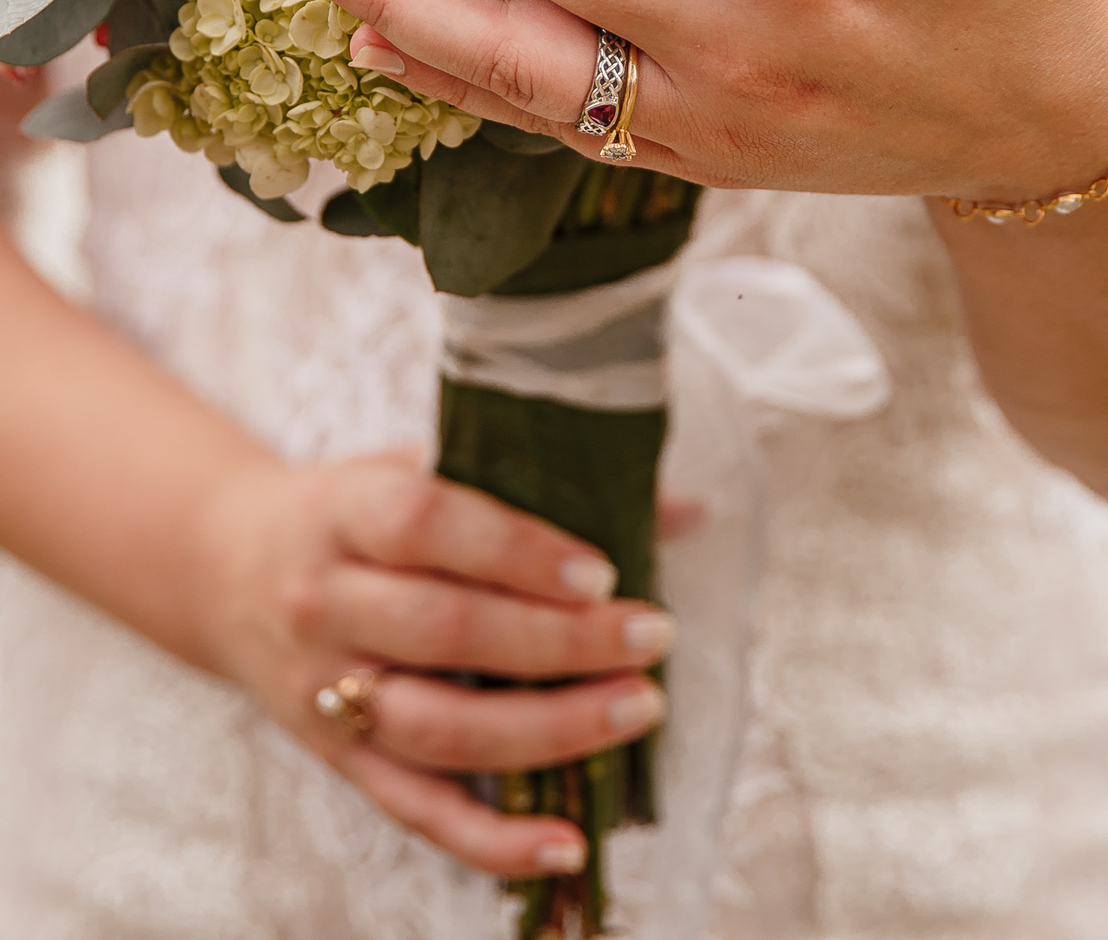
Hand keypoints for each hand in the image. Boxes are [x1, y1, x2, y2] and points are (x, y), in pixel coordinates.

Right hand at [196, 451, 672, 876]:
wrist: (227, 569)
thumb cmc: (353, 512)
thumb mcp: (416, 468)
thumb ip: (532, 483)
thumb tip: (678, 507)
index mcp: (343, 512)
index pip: (426, 524)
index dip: (516, 549)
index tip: (600, 570)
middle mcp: (324, 603)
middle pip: (445, 630)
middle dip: (559, 641)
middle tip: (651, 636)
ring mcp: (326, 690)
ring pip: (438, 727)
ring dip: (547, 729)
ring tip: (636, 708)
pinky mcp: (338, 759)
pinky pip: (417, 810)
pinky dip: (492, 839)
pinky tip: (567, 842)